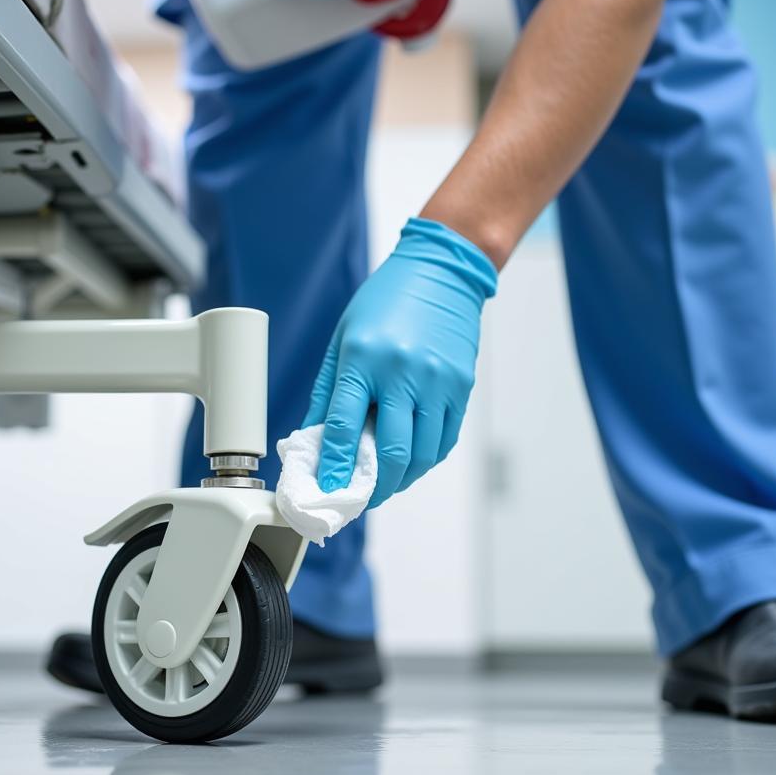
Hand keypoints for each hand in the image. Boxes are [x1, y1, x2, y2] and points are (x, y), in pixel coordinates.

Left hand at [303, 218, 497, 508]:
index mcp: (366, 357)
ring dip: (399, 479)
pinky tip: (407, 463)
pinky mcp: (461, 388)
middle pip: (391, 451)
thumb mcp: (343, 339)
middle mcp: (405, 372)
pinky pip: (443, 440)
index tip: (326, 492)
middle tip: (356, 500)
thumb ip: (329, 393)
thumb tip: (314, 440)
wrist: (441, 274)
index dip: (335, 466)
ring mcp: (439, 382)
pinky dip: (423, 460)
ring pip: (421, 454)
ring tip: (381, 486)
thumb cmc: (384, 303)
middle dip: (372, 486)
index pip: (346, 426)